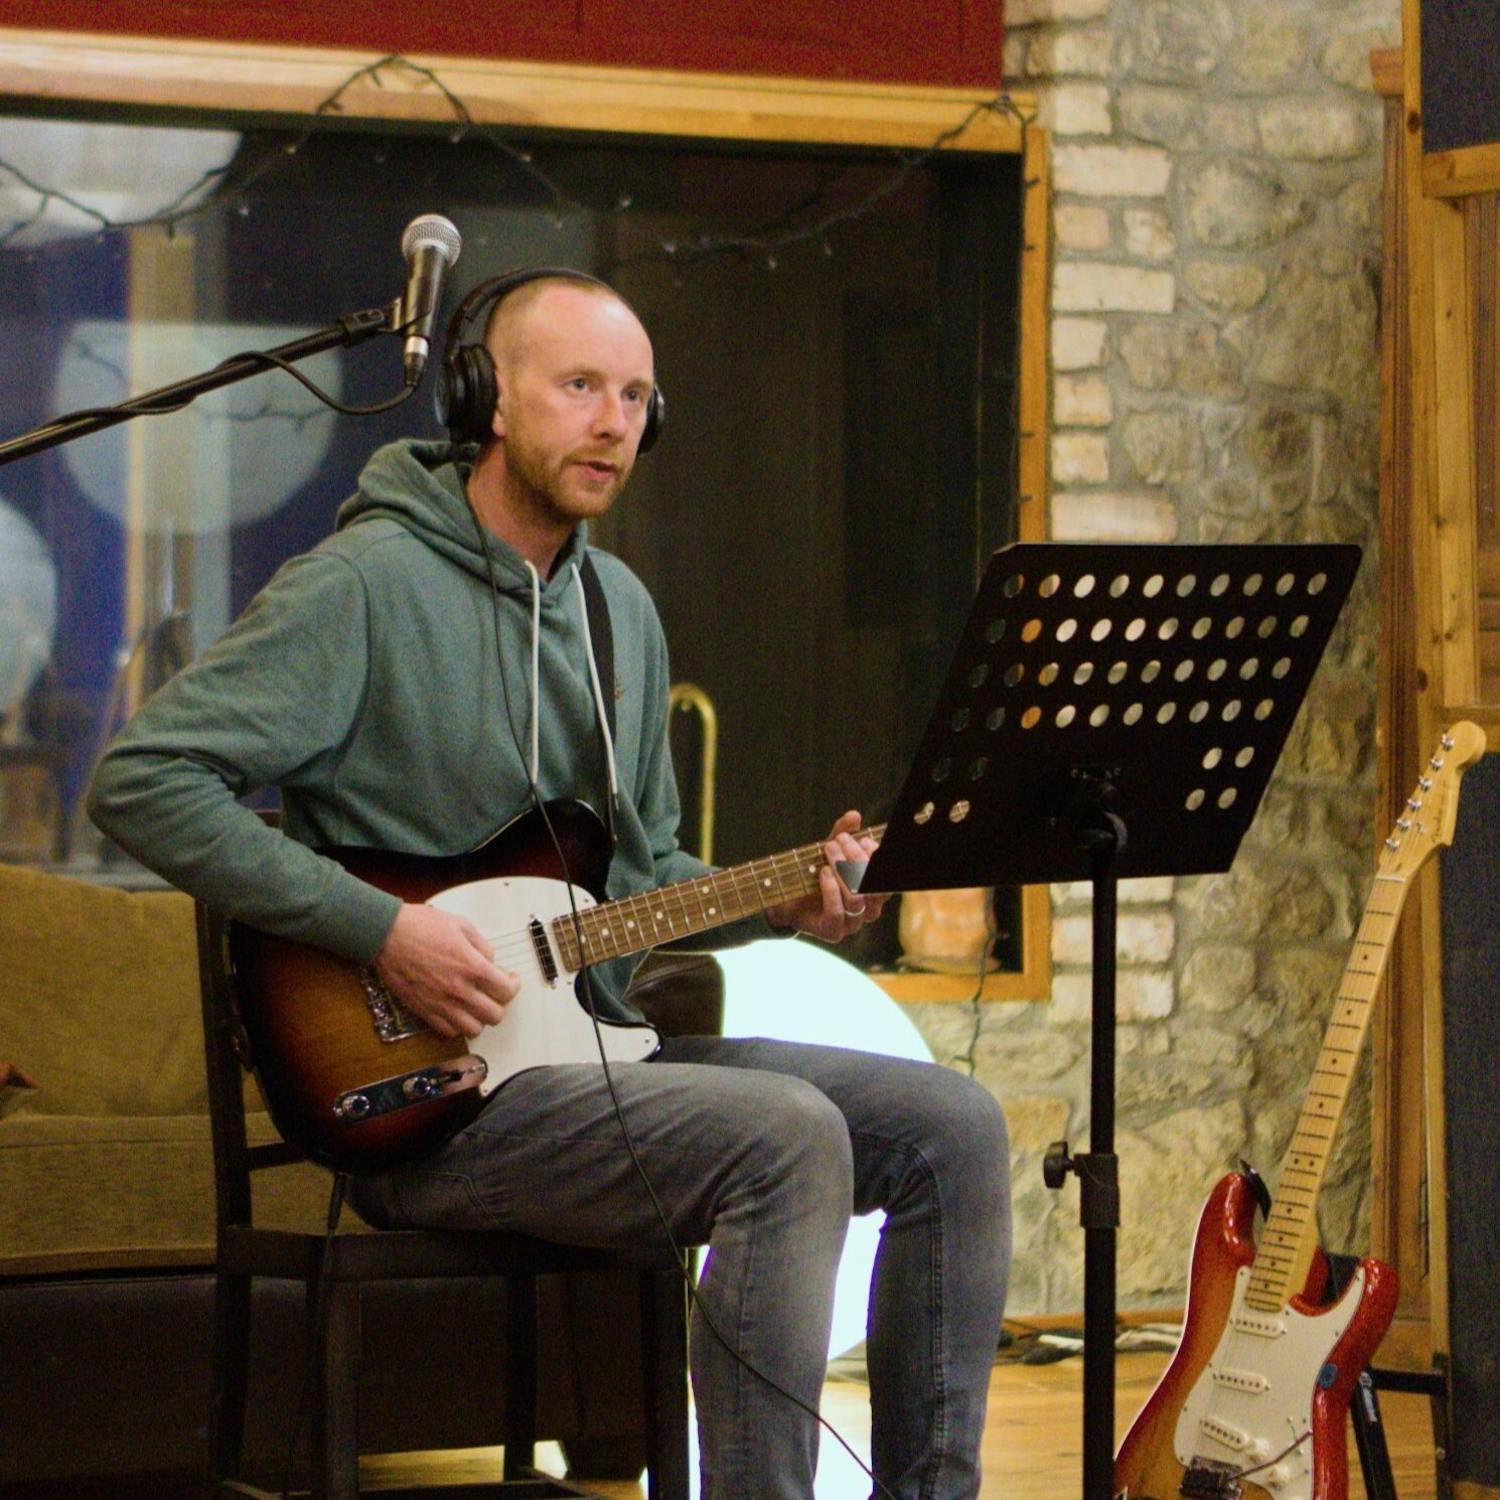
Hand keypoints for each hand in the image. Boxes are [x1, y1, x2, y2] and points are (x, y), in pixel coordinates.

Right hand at [373, 903, 519, 1039]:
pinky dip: (457, 1025)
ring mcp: (440, 1003)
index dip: (514, 985)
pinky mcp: (423, 1010)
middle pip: (494, 1015)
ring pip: (473, 1029)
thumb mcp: (461, 924)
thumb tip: (491, 961)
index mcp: (472, 966)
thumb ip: (482, 945)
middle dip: (500, 1004)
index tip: (511, 980)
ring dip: (479, 1018)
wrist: (386, 934)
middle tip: (495, 994)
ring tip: (476, 1005)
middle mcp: (458, 989)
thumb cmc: (420, 925)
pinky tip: (457, 1010)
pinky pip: (448, 1031)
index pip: (506, 990)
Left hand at [766, 810, 888, 942]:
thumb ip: (842, 833)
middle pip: (874, 887)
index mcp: (874, 892)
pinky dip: (831, 889)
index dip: (878, 859)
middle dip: (857, 859)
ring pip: (857, 899)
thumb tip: (854, 815)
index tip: (862, 839)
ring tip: (829, 851)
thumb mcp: (829, 849)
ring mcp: (852, 923)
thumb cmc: (815, 874)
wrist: (787, 900)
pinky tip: (823, 872)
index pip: (887, 879)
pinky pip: (838, 913)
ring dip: (843, 870)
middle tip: (839, 840)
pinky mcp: (833, 932)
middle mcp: (868, 910)